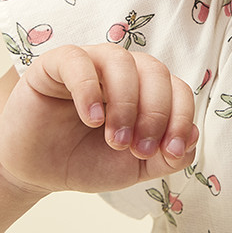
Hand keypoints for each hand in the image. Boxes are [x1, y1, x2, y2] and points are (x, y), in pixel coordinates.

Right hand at [0, 45, 198, 194]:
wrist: (38, 171)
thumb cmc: (89, 161)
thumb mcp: (136, 166)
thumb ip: (168, 157)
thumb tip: (193, 138)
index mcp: (149, 89)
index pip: (179, 90)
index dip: (181, 119)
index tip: (171, 152)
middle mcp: (125, 70)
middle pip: (156, 72)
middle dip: (154, 114)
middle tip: (137, 149)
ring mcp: (92, 62)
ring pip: (122, 61)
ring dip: (126, 103)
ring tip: (116, 139)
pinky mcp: (56, 63)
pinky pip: (78, 60)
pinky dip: (90, 88)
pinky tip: (92, 118)